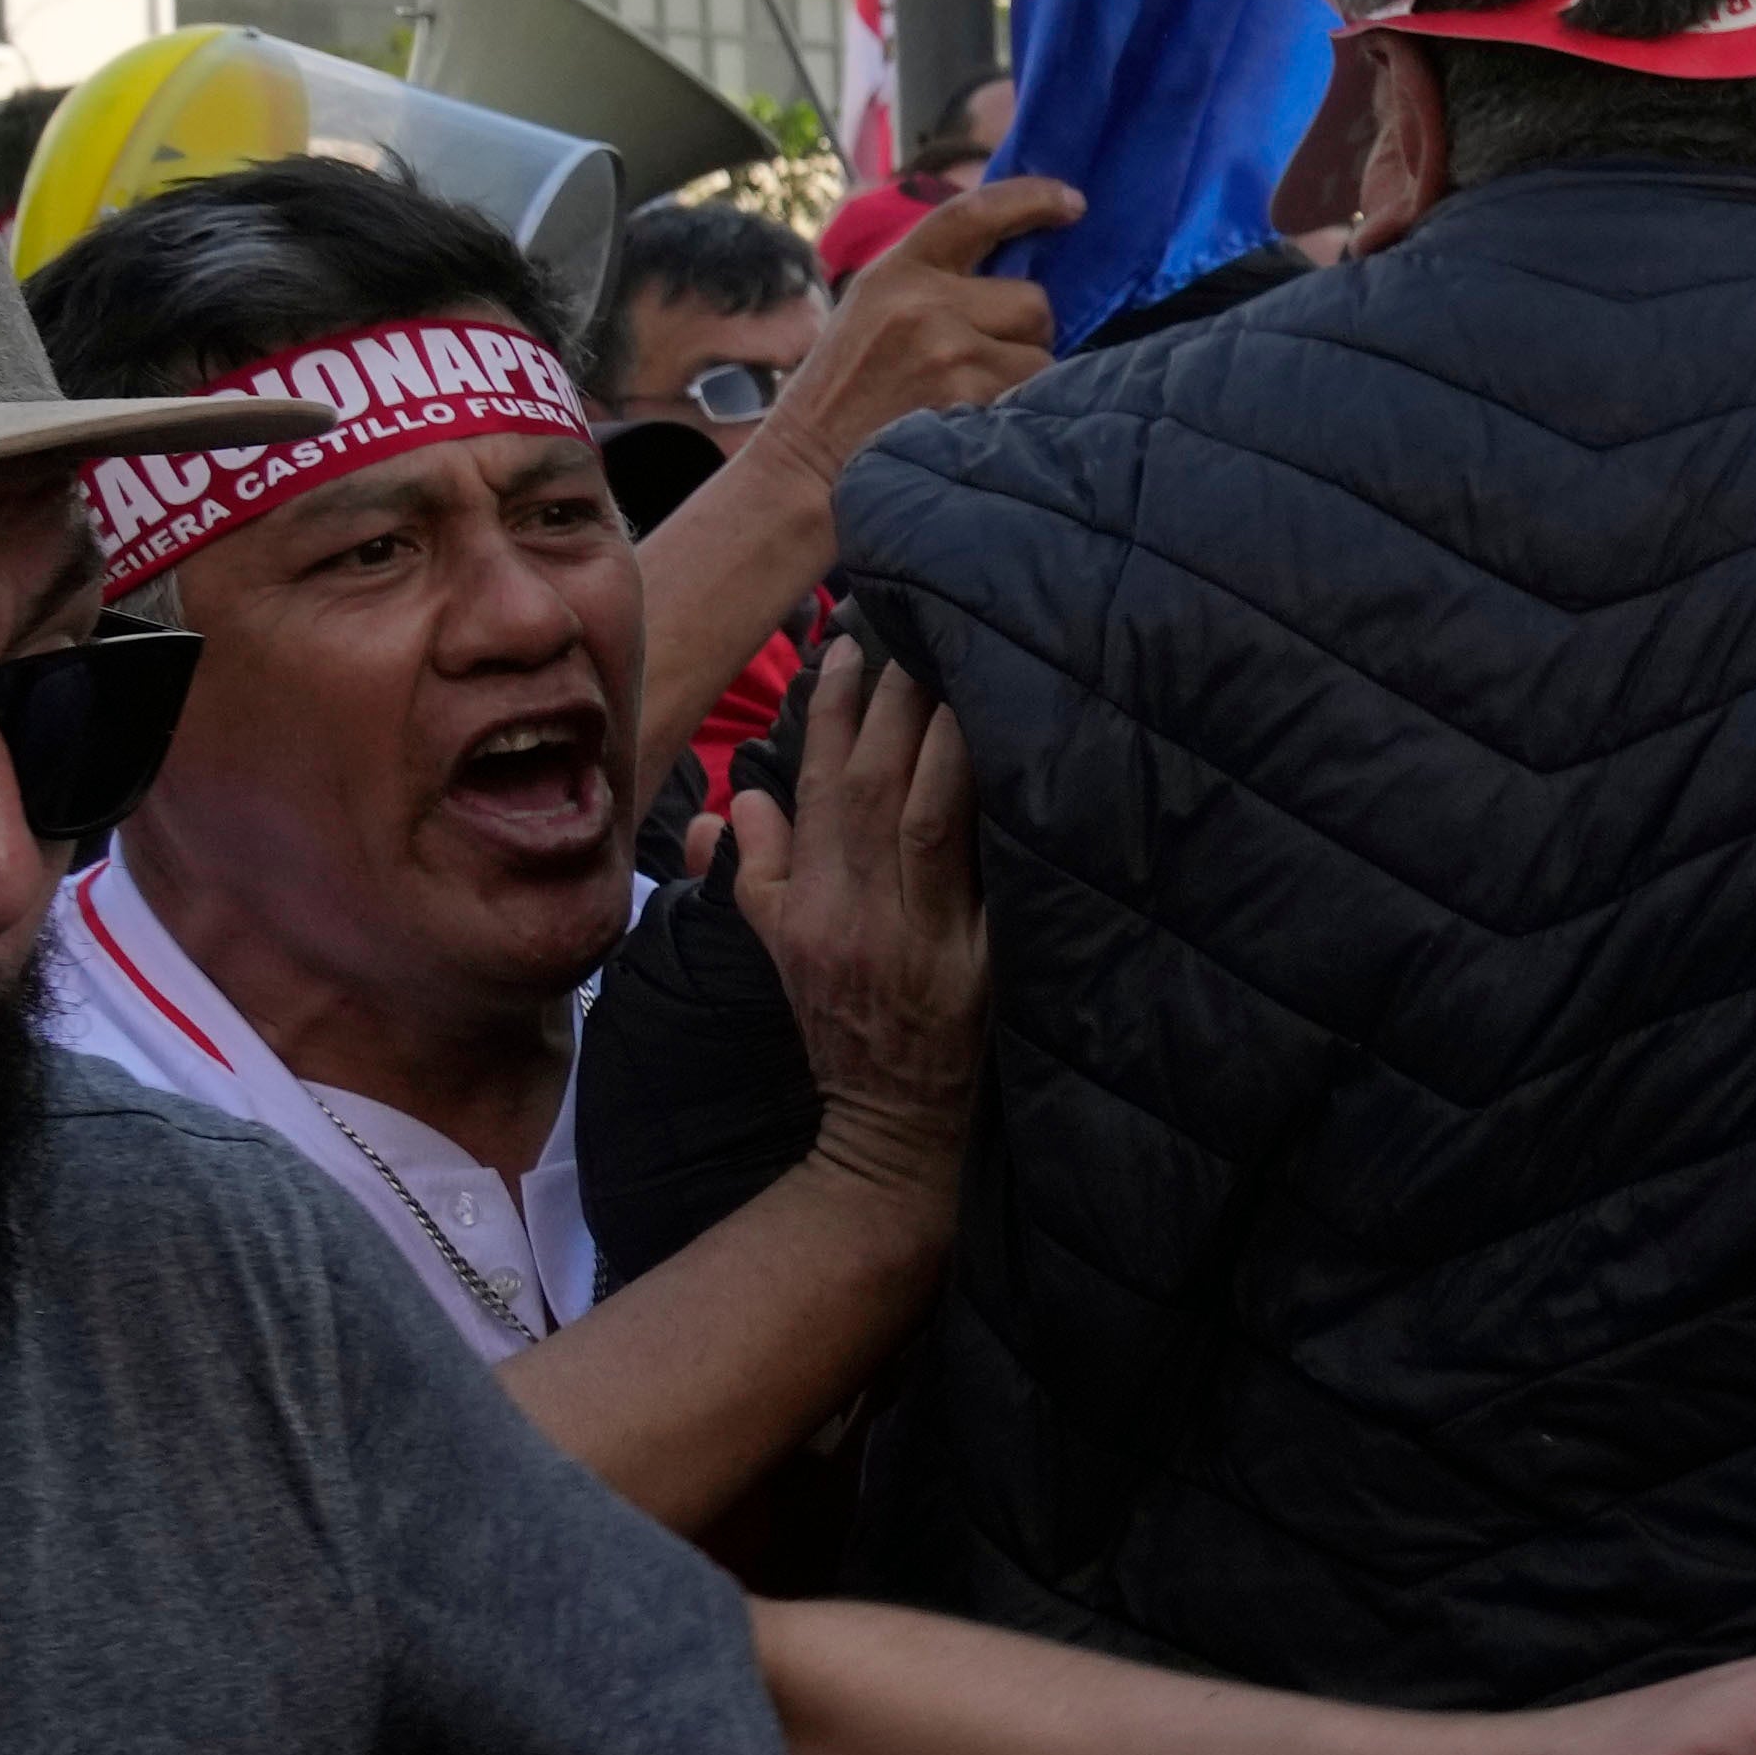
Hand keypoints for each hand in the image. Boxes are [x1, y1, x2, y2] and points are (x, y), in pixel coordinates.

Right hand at [712, 636, 983, 1196]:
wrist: (891, 1128)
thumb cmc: (842, 1027)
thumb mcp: (777, 950)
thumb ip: (757, 871)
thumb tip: (739, 800)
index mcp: (801, 907)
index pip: (812, 786)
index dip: (830, 711)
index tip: (849, 645)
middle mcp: (851, 914)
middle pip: (866, 786)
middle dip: (891, 702)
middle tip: (919, 627)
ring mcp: (916, 939)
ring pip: (922, 816)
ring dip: (939, 737)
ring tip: (960, 667)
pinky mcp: (976, 964)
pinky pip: (985, 875)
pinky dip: (994, 815)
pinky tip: (1016, 758)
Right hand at [759, 177, 1083, 493]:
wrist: (807, 466)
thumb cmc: (848, 390)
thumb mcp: (873, 313)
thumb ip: (934, 285)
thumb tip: (1023, 271)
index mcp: (895, 272)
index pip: (972, 213)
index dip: (1030, 199)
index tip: (1074, 202)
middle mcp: (922, 303)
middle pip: (1032, 301)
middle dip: (1025, 333)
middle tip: (982, 364)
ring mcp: (948, 352)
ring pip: (1041, 355)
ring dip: (1025, 378)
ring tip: (971, 399)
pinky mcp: (970, 400)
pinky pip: (1035, 398)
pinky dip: (1022, 414)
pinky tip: (980, 426)